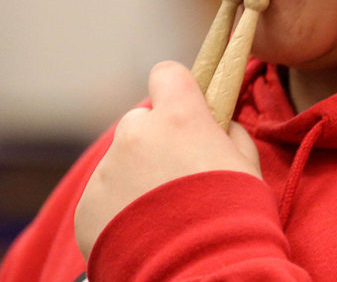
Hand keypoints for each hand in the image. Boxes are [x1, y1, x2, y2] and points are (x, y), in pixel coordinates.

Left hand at [74, 60, 261, 259]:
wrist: (201, 275)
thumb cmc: (235, 218)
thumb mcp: (249, 166)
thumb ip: (230, 133)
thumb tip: (221, 124)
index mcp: (179, 117)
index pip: (166, 74)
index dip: (176, 91)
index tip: (185, 110)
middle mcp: (136, 134)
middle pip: (140, 122)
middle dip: (155, 142)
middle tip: (177, 180)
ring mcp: (107, 170)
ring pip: (120, 162)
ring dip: (136, 179)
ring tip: (162, 217)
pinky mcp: (87, 206)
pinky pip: (103, 197)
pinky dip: (118, 211)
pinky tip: (142, 235)